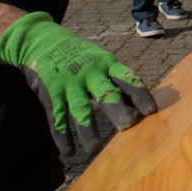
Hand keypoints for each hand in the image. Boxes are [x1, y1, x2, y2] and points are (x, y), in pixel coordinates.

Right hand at [0, 12, 157, 157]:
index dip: (140, 94)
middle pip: (106, 93)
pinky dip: (62, 134)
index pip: (127, 78)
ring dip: (88, 129)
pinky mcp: (50, 91)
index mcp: (107, 63)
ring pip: (81, 109)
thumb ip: (117, 82)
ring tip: (95, 149)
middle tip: (128, 126)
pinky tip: (68, 151)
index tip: (151, 111)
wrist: (40, 39)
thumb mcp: (100, 61)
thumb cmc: (80, 56)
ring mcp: (69, 82)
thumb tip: (140, 108)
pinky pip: (57, 116)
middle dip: (118, 110)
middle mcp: (90, 72)